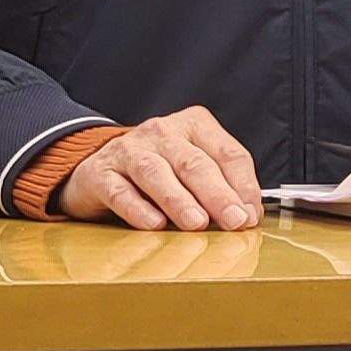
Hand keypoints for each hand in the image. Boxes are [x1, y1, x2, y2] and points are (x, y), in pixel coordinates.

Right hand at [52, 105, 261, 230]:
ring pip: (156, 173)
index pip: (228, 153)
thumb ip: (222, 187)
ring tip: (196, 223)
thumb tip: (247, 216)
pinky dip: (137, 208)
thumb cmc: (159, 171)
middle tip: (234, 221)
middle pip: (194, 163)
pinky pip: (120, 191)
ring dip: (179, 200)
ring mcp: (128, 150)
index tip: (251, 215)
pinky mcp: (99, 173)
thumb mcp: (193, 170)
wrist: (99, 168)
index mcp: (194, 125)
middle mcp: (162, 132)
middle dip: (218, 194)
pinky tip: (153, 224)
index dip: (243, 186)